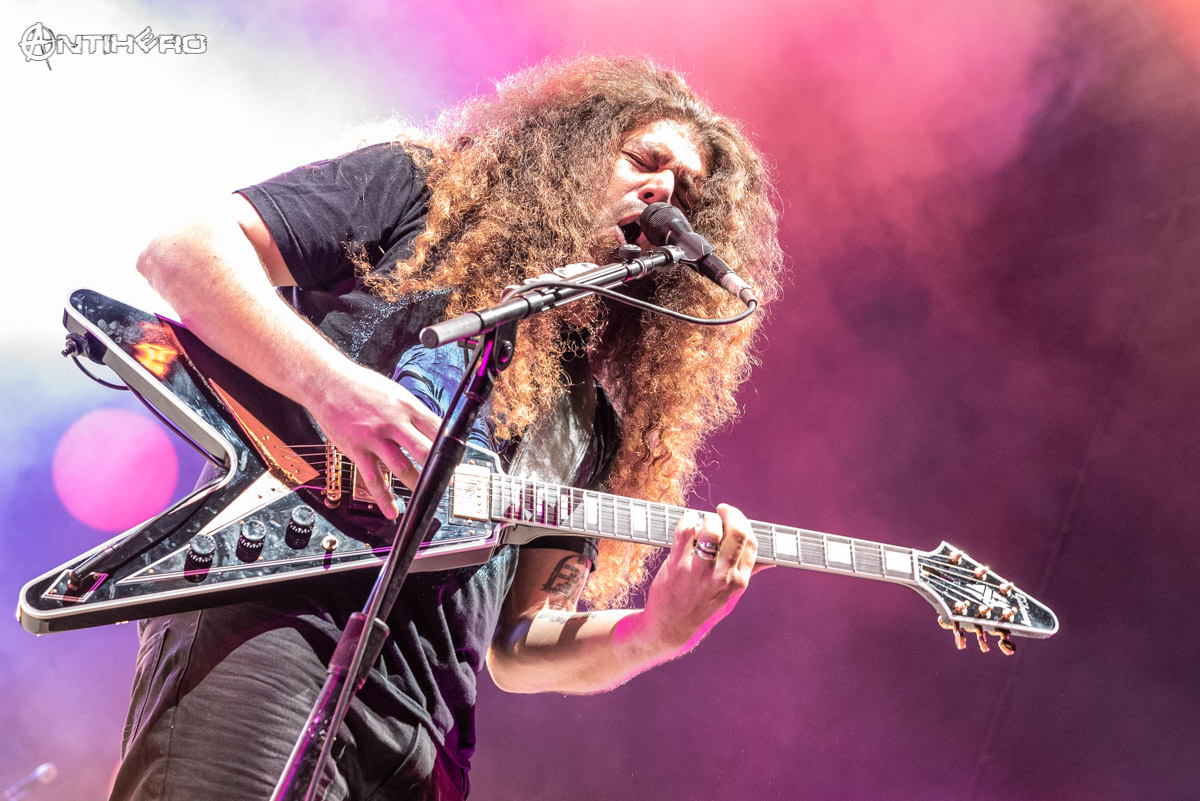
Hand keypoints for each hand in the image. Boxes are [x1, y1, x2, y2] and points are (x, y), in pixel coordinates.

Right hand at [306, 363, 443, 517]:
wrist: (327, 382)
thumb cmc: (361, 385)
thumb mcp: (394, 392)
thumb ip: (412, 412)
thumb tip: (433, 427)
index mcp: (407, 406)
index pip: (438, 428)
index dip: (450, 446)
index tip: (457, 460)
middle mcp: (393, 422)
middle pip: (425, 449)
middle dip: (440, 468)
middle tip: (448, 482)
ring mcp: (374, 437)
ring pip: (402, 467)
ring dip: (417, 485)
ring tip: (426, 497)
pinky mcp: (357, 449)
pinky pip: (373, 479)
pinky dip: (384, 498)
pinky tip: (392, 511)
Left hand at [640, 503, 760, 653]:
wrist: (671, 629)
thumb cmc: (702, 610)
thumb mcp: (730, 597)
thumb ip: (748, 574)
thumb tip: (770, 560)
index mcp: (738, 582)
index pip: (751, 543)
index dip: (744, 524)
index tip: (736, 519)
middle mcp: (722, 576)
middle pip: (737, 533)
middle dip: (731, 514)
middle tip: (722, 510)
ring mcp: (699, 570)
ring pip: (710, 529)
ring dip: (707, 518)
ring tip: (702, 521)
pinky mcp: (676, 565)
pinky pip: (684, 530)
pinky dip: (687, 520)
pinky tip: (687, 523)